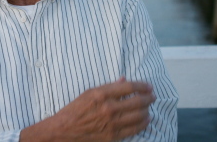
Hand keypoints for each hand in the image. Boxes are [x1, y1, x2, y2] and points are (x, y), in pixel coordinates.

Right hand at [21, 77, 155, 141]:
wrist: (63, 131)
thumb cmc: (74, 110)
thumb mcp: (88, 93)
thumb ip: (108, 87)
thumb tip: (124, 80)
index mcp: (101, 94)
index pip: (129, 87)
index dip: (142, 85)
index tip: (148, 86)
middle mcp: (109, 108)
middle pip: (137, 101)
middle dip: (148, 97)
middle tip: (153, 95)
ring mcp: (112, 123)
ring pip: (139, 115)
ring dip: (147, 110)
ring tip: (149, 106)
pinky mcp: (113, 136)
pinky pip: (134, 129)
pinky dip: (143, 123)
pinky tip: (146, 119)